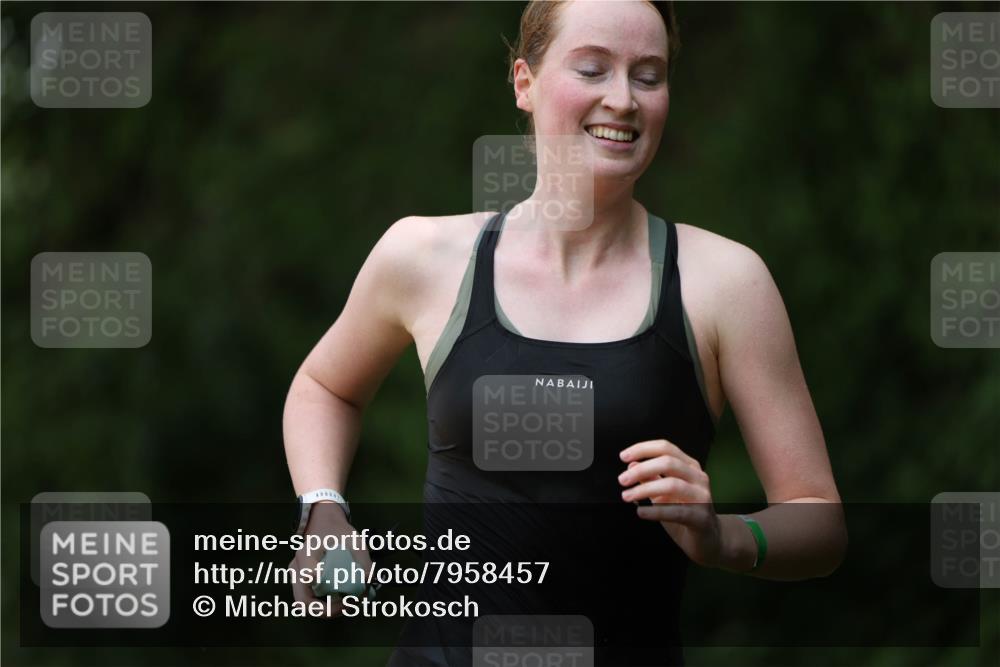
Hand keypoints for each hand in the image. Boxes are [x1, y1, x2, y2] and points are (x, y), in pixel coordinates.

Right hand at [288, 501, 372, 616]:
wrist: (323, 524)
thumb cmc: (337, 531)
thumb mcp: (354, 540)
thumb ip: (363, 561)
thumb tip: (369, 584)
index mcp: (307, 554)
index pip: (309, 577)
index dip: (327, 590)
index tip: (347, 592)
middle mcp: (297, 568)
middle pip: (304, 602)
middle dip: (329, 610)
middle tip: (350, 605)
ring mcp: (297, 577)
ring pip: (306, 606)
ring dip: (328, 611)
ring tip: (350, 603)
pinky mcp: (302, 583)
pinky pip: (311, 601)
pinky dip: (327, 606)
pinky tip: (344, 599)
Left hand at [619, 439, 722, 567]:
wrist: (707, 540)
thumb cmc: (684, 513)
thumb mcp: (663, 493)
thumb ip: (650, 478)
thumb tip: (632, 465)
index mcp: (689, 466)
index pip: (666, 448)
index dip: (643, 449)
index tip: (623, 456)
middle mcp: (697, 477)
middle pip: (668, 462)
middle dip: (642, 469)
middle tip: (623, 480)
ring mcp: (702, 496)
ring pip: (672, 484)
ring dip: (645, 489)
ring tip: (627, 496)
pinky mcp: (701, 517)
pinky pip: (677, 511)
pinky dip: (656, 511)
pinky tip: (642, 512)